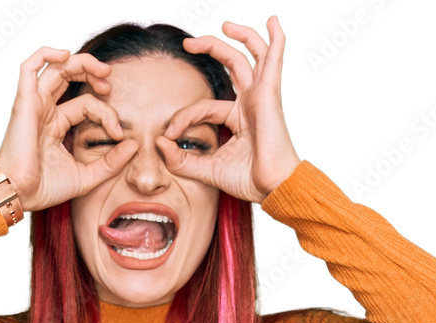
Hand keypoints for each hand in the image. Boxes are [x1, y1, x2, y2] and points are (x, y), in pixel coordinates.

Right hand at [0, 47, 137, 212]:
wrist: (20, 194)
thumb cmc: (45, 188)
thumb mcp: (87, 177)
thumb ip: (111, 163)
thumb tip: (134, 145)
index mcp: (57, 125)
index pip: (87, 105)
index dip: (107, 113)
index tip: (118, 133)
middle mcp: (45, 110)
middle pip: (70, 77)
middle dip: (93, 73)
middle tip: (110, 81)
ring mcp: (34, 104)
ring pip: (56, 67)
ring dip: (81, 63)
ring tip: (102, 70)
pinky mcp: (24, 102)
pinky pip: (29, 67)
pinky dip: (46, 54)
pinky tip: (66, 54)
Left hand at [155, 16, 301, 203]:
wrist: (271, 187)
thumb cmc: (247, 181)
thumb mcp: (205, 170)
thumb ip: (180, 160)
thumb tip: (160, 143)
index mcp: (237, 118)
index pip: (203, 106)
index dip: (182, 117)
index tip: (168, 135)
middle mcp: (249, 103)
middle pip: (230, 66)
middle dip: (209, 49)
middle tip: (187, 44)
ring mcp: (260, 96)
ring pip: (249, 56)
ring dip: (237, 36)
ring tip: (223, 23)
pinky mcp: (269, 93)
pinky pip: (273, 59)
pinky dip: (275, 39)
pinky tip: (273, 22)